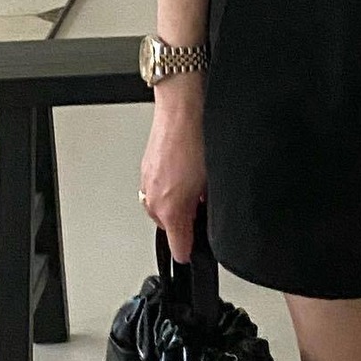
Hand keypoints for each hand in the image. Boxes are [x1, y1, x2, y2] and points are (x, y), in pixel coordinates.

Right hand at [139, 91, 207, 264]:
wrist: (183, 108)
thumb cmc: (199, 140)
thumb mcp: (213, 183)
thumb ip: (209, 210)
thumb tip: (208, 220)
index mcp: (169, 210)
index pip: (178, 248)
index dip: (192, 252)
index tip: (196, 253)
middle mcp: (154, 200)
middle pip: (172, 227)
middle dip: (189, 219)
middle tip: (205, 204)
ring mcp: (148, 183)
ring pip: (165, 206)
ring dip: (181, 200)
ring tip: (198, 181)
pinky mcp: (147, 168)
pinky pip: (161, 187)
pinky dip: (173, 185)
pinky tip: (189, 167)